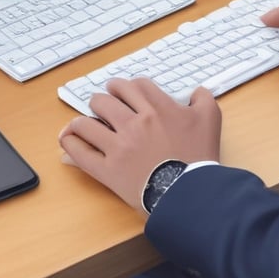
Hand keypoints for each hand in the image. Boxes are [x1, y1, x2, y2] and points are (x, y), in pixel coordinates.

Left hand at [58, 77, 221, 213]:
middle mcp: (135, 121)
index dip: (129, 87)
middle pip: (107, 97)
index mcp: (157, 107)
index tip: (127, 93)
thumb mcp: (210, 119)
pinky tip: (67, 139)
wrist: (189, 192)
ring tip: (84, 121)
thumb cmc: (199, 156)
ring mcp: (119, 145)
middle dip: (105, 98)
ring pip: (88, 121)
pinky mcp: (108, 169)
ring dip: (84, 118)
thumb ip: (203, 98)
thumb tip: (195, 91)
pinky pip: (81, 153)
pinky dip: (71, 143)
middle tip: (105, 104)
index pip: (135, 85)